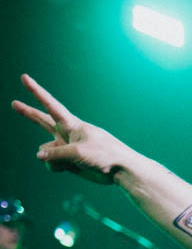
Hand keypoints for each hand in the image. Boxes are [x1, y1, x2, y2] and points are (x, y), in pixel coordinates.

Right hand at [12, 74, 127, 183]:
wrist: (119, 170)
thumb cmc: (103, 155)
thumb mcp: (77, 153)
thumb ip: (56, 154)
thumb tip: (39, 155)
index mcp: (71, 124)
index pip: (49, 105)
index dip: (35, 91)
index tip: (24, 78)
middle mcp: (67, 133)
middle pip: (42, 121)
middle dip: (28, 113)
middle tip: (14, 103)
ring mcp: (67, 147)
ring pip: (47, 152)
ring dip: (53, 159)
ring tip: (72, 161)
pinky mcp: (69, 161)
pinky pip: (53, 164)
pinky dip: (57, 167)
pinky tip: (70, 168)